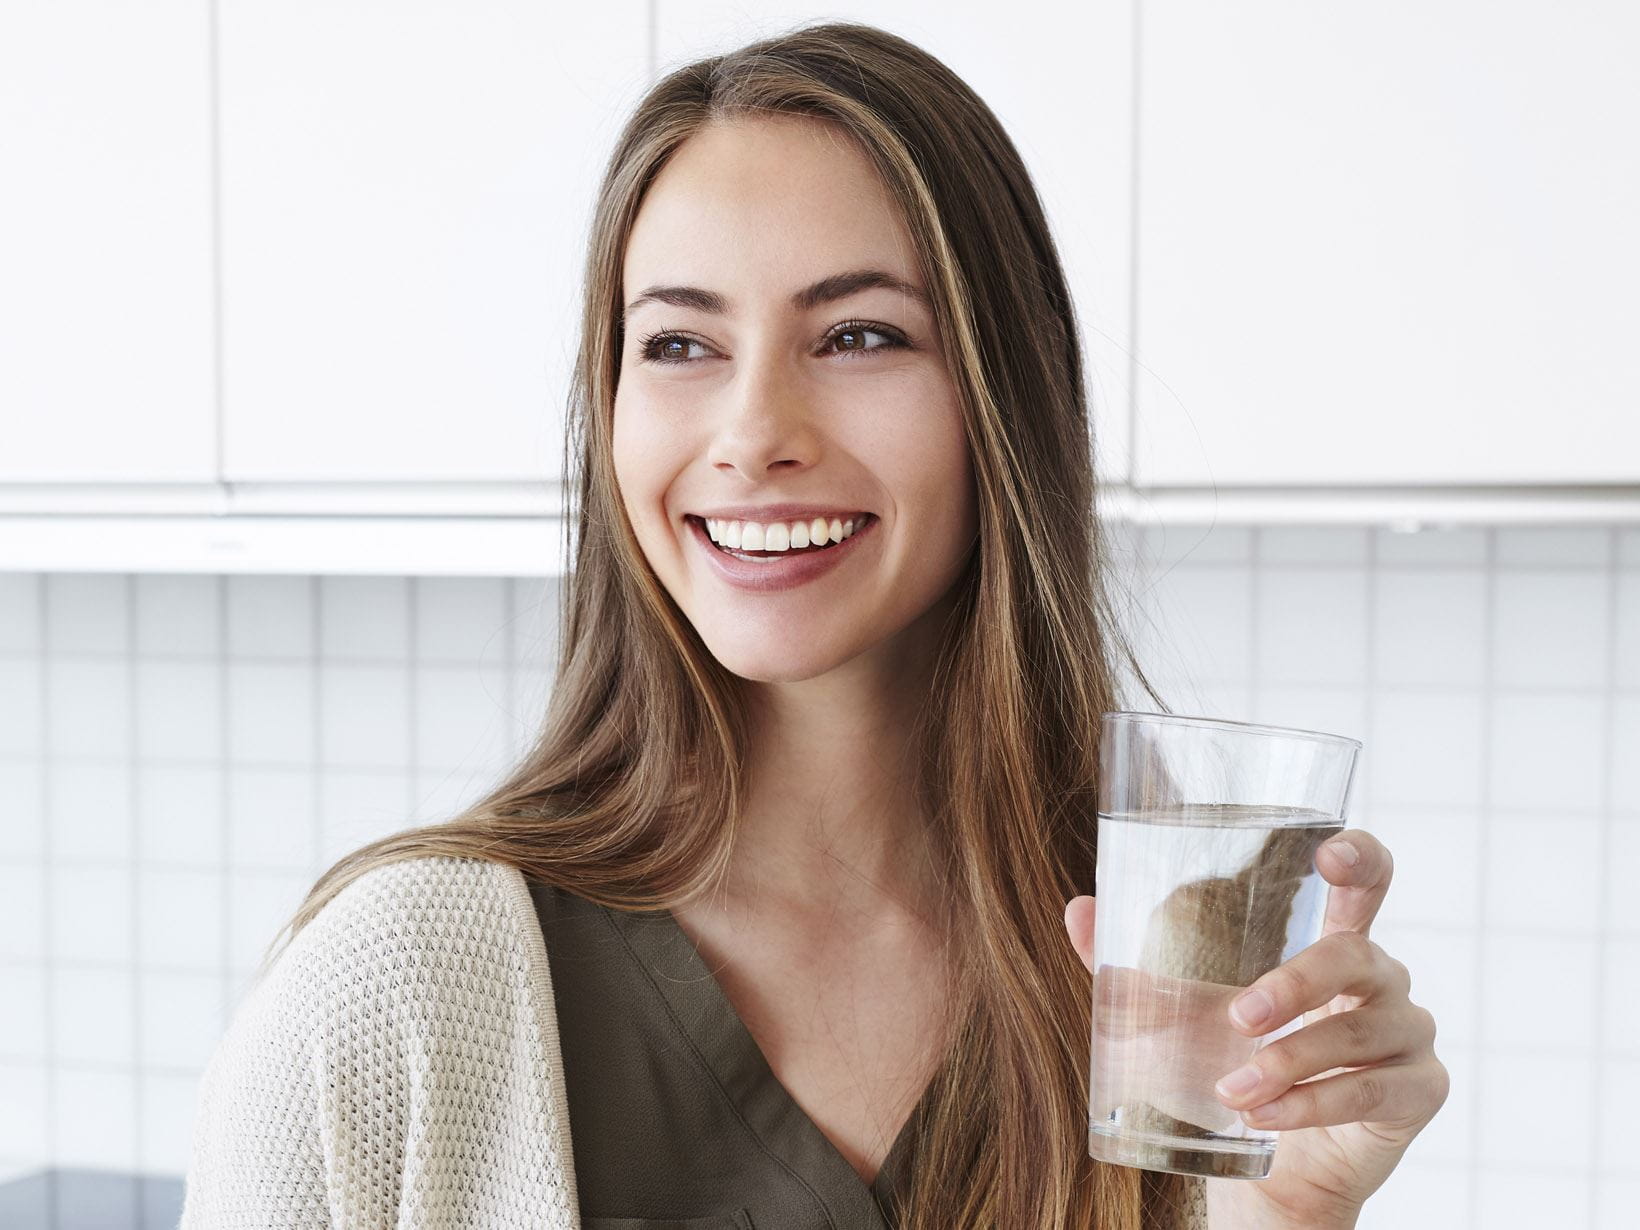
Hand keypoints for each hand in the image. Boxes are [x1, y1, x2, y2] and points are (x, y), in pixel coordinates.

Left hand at [1064, 828, 1449, 1228]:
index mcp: (1335, 942)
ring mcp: (1408, 1034)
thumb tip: (1079, 909)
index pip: (1366, 881)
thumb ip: (1136, 969)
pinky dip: (1311, 1104)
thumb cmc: (1231, 1068)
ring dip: (1289, 1059)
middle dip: (1294, 984)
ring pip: (1356, 1032)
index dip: (1360, 856)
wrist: (1270, 1169)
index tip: (1331, 853)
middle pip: (1354, 954)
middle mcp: (1382, 978)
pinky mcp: (1419, 1092)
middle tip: (1236, 1017)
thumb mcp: (1183, 1017)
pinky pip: (1368, 1091)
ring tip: (1231, 1089)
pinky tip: (1267, 1116)